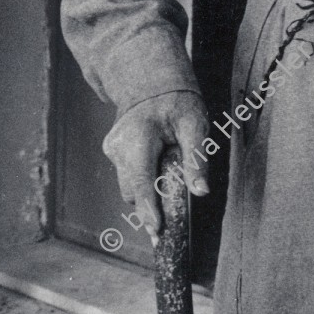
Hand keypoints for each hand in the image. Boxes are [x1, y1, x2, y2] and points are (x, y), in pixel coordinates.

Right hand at [102, 89, 209, 242]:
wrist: (152, 83)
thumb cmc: (178, 102)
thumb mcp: (195, 125)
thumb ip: (197, 159)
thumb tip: (201, 192)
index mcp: (139, 137)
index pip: (141, 181)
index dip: (149, 209)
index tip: (156, 230)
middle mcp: (118, 145)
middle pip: (133, 190)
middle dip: (149, 207)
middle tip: (166, 227)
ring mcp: (111, 149)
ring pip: (129, 186)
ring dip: (146, 193)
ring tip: (166, 189)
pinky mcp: (112, 152)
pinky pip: (128, 176)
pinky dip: (143, 180)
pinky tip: (157, 171)